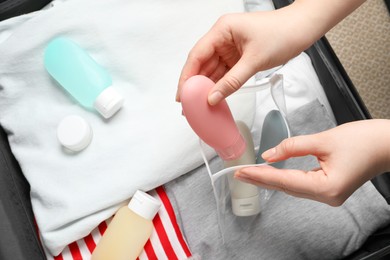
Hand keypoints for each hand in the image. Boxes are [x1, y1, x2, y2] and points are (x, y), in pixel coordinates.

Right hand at [176, 0, 365, 105]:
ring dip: (207, 87)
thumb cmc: (282, 34)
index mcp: (222, 30)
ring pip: (213, 70)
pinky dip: (220, 85)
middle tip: (188, 104)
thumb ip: (231, 82)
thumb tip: (212, 98)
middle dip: (195, 84)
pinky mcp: (239, 57)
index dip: (187, 76)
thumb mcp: (254, 61)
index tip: (181, 94)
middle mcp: (222, 38)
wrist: (303, 29)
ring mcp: (230, 48)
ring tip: (199, 105)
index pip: (197, 55)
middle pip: (202, 63)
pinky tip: (214, 97)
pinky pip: (225, 73)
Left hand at [235, 120, 389, 205]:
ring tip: (249, 174)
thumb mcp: (324, 139)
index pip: (284, 181)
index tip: (242, 172)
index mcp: (326, 187)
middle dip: (260, 180)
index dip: (261, 176)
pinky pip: (300, 185)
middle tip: (238, 174)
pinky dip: (284, 179)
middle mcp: (326, 196)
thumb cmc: (365, 140)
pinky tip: (271, 175)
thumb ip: (292, 147)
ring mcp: (328, 195)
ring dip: (270, 180)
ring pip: (291, 187)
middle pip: (285, 187)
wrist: (388, 144)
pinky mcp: (329, 189)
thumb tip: (269, 155)